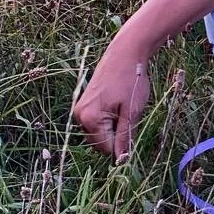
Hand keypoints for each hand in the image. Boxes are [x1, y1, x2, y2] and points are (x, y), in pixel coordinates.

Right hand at [72, 38, 151, 159]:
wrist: (124, 54)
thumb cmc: (131, 80)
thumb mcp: (132, 111)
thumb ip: (125, 136)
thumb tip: (121, 159)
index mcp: (90, 119)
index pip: (105, 148)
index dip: (121, 149)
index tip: (134, 140)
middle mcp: (80, 116)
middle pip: (99, 143)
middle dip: (115, 139)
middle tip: (130, 121)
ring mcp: (80, 109)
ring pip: (97, 133)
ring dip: (112, 130)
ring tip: (124, 111)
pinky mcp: (84, 104)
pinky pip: (95, 122)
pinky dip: (107, 121)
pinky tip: (118, 107)